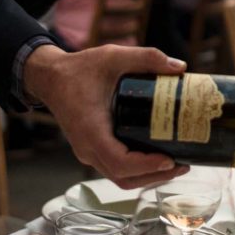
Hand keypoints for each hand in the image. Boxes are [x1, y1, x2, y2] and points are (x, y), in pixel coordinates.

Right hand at [22, 44, 188, 188]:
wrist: (52, 78)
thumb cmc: (78, 70)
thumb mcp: (113, 57)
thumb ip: (146, 58)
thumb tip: (180, 67)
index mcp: (90, 130)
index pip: (120, 162)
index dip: (146, 166)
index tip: (169, 160)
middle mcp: (87, 148)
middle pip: (124, 178)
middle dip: (155, 176)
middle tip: (183, 165)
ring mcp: (89, 152)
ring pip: (120, 177)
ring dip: (148, 176)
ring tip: (175, 164)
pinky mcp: (92, 150)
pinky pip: (116, 169)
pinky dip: (138, 169)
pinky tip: (157, 157)